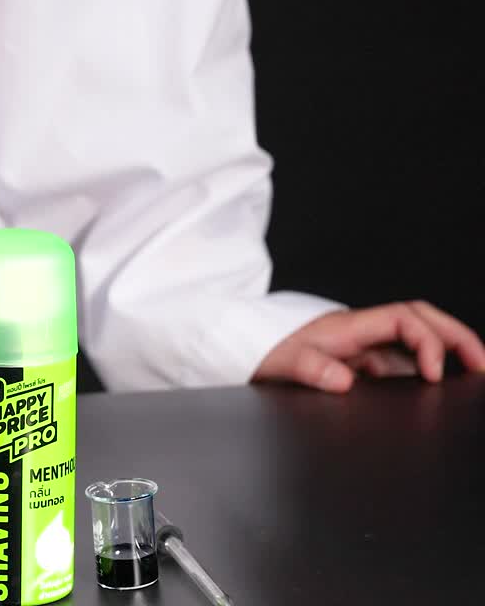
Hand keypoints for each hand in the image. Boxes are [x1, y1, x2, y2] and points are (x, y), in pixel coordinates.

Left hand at [255, 301, 484, 392]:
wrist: (243, 346)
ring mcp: (362, 344)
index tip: (434, 374)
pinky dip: (425, 366)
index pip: (404, 319)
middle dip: (456, 336)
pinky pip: (400, 358)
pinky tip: (440, 385)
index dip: (427, 342)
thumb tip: (344, 381)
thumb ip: (312, 369)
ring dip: (447, 349)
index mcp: (348, 326)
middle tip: (483, 364)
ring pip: (415, 337)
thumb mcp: (283, 362)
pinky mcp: (359, 361)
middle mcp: (361, 330)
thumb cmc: (263, 350)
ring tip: (476, 371)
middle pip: (420, 319)